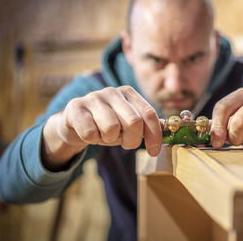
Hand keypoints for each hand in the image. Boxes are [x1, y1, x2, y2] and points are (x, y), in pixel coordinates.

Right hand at [42, 86, 161, 170]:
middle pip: (134, 123)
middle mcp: (113, 91)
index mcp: (129, 93)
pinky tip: (89, 133)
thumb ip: (147, 124)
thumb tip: (168, 128)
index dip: (154, 135)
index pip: (149, 114)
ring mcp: (93, 97)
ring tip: (104, 134)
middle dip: (131, 140)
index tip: (154, 151)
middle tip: (123, 142)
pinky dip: (92, 140)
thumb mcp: (128, 123)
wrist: (74, 123)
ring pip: (112, 129)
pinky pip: (91, 133)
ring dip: (109, 140)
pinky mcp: (76, 107)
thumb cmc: (106, 124)